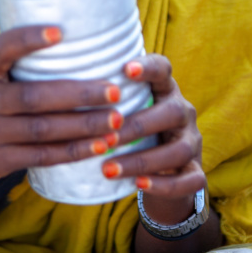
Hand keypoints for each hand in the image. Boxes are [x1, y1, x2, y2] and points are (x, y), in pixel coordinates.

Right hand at [0, 25, 123, 194]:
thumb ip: (16, 69)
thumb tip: (79, 47)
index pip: (1, 49)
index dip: (28, 39)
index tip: (60, 32)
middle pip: (33, 96)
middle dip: (78, 93)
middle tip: (114, 90)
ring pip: (42, 129)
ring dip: (84, 125)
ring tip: (116, 120)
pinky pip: (41, 155)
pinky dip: (73, 151)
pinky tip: (99, 145)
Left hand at [102, 54, 205, 223]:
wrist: (165, 171)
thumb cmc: (132, 131)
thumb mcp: (124, 109)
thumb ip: (104, 97)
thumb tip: (56, 85)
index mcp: (164, 89)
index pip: (163, 69)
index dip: (148, 67)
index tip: (126, 68)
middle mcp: (182, 111)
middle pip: (170, 112)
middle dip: (135, 126)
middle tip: (105, 139)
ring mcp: (192, 141)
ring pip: (177, 150)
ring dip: (141, 160)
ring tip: (108, 169)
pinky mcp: (195, 171)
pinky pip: (189, 180)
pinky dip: (163, 184)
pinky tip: (138, 185)